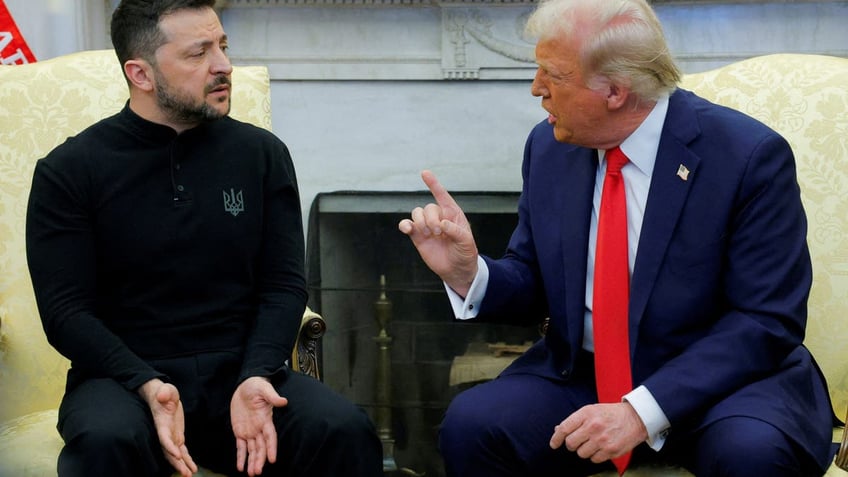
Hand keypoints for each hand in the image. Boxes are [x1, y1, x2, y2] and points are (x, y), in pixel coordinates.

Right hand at [139, 379, 196, 476]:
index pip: (164, 437)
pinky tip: (193, 468)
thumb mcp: (166, 389)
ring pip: (176, 454)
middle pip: (169, 451)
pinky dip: (186, 459)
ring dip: (182, 465)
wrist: (162, 395)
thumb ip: (165, 392)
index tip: (177, 454)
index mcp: (162, 423)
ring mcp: (171, 436)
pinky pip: (182, 451)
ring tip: (189, 474)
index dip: (169, 446)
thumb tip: (163, 394)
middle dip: (177, 462)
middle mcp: (165, 433)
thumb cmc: (164, 392)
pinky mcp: (177, 436)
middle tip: (185, 473)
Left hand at [230, 377, 287, 475]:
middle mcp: (259, 428)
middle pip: (261, 447)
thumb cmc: (256, 385)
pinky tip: (241, 467)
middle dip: (260, 460)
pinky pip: (240, 447)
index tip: (272, 459)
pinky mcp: (240, 431)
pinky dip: (241, 457)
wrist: (245, 386)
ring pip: (252, 450)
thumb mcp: (264, 389)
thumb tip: (283, 401)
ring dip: (252, 461)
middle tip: (257, 471)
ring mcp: (250, 431)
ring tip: (251, 473)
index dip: (271, 448)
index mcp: (265, 419)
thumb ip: (272, 396)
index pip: (270, 437)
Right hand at [398, 170, 478, 295]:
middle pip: (428, 208)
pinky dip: (404, 225)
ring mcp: (427, 226)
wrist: (457, 270)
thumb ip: (456, 231)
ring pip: (416, 213)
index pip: (442, 195)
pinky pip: (407, 225)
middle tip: (438, 233)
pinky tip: (407, 229)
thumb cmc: (465, 253)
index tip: (424, 173)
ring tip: (428, 234)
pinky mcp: (418, 236)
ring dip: (420, 222)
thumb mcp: (466, 242)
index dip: (433, 184)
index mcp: (453, 214)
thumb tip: (442, 224)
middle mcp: (439, 217)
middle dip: (431, 219)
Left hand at [549, 402, 646, 463]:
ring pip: (581, 453)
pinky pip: (594, 459)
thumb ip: (575, 420)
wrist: (636, 418)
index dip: (556, 438)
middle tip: (578, 441)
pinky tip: (601, 447)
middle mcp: (593, 426)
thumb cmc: (611, 414)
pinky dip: (595, 456)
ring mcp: (602, 439)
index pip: (564, 428)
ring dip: (585, 450)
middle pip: (570, 443)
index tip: (554, 444)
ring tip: (594, 442)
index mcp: (586, 414)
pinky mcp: (610, 450)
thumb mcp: (592, 410)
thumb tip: (557, 430)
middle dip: (572, 444)